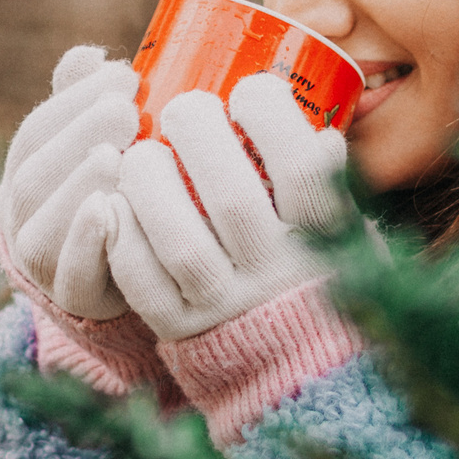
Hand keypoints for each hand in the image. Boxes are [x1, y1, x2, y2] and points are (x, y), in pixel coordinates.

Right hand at [0, 45, 138, 320]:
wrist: (117, 278)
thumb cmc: (113, 194)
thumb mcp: (100, 146)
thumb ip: (88, 103)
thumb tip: (91, 55)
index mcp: (29, 170)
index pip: (38, 129)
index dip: (75, 99)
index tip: (124, 75)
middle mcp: (23, 214)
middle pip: (35, 172)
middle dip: (79, 134)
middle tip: (127, 109)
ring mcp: (41, 260)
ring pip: (43, 222)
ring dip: (78, 183)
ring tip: (116, 155)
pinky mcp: (71, 296)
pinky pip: (68, 271)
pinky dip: (84, 241)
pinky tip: (107, 211)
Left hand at [108, 73, 351, 341]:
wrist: (304, 371)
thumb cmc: (322, 275)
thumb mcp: (347, 232)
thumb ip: (331, 185)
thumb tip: (322, 129)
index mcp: (323, 238)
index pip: (300, 168)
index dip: (270, 116)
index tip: (249, 88)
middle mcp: (276, 272)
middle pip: (231, 196)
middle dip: (198, 135)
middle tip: (182, 106)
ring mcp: (227, 303)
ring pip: (179, 241)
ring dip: (150, 184)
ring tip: (140, 153)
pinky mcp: (183, 328)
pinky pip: (142, 282)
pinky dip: (121, 238)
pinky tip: (110, 205)